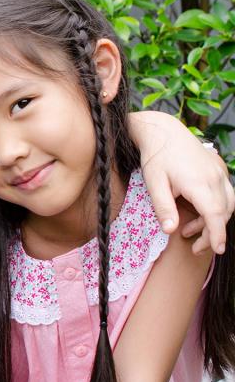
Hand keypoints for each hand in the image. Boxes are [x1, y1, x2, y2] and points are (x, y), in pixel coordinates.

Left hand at [133, 111, 233, 253]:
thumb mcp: (154, 184)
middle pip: (223, 212)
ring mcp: (219, 172)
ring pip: (228, 203)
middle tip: (194, 248)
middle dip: (212, 233)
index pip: (215, 214)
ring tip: (188, 231)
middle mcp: (215, 177)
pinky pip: (225, 193)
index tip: (218, 250)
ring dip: (213, 221)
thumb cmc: (156, 157)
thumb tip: (170, 231)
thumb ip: (163, 208)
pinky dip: (215, 207)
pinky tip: (196, 213)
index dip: (218, 234)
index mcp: (199, 183)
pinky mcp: (218, 169)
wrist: (163, 131)